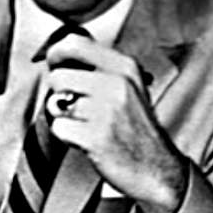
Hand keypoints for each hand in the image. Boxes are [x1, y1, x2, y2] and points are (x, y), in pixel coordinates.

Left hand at [45, 34, 186, 212]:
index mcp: (124, 67)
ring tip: (83, 124)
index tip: (56, 65)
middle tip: (69, 102)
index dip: (57, 55)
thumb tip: (60, 57)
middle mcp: (116, 84)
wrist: (157, 168)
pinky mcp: (96, 136)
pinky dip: (66, 136)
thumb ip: (100, 70)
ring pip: (56, 103)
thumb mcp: (130, 87)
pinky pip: (59, 128)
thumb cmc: (138, 130)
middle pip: (58, 76)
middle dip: (58, 92)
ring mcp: (106, 110)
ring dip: (63, 116)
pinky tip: (85, 139)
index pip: (75, 44)